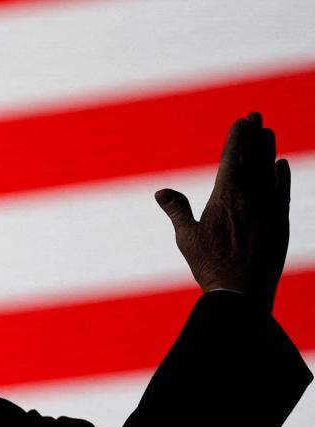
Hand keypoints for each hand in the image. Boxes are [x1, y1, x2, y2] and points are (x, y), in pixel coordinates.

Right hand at [155, 112, 289, 314]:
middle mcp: (250, 199)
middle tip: (255, 115)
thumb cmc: (209, 267)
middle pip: (253, 159)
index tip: (240, 121)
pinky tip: (280, 165)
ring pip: (269, 172)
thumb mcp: (186, 238)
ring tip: (267, 132)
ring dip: (268, 150)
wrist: (242, 294)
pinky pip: (282, 192)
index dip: (237, 138)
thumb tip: (161, 191)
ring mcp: (268, 210)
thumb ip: (177, 210)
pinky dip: (281, 176)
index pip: (233, 159)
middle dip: (254, 135)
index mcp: (225, 199)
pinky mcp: (279, 224)